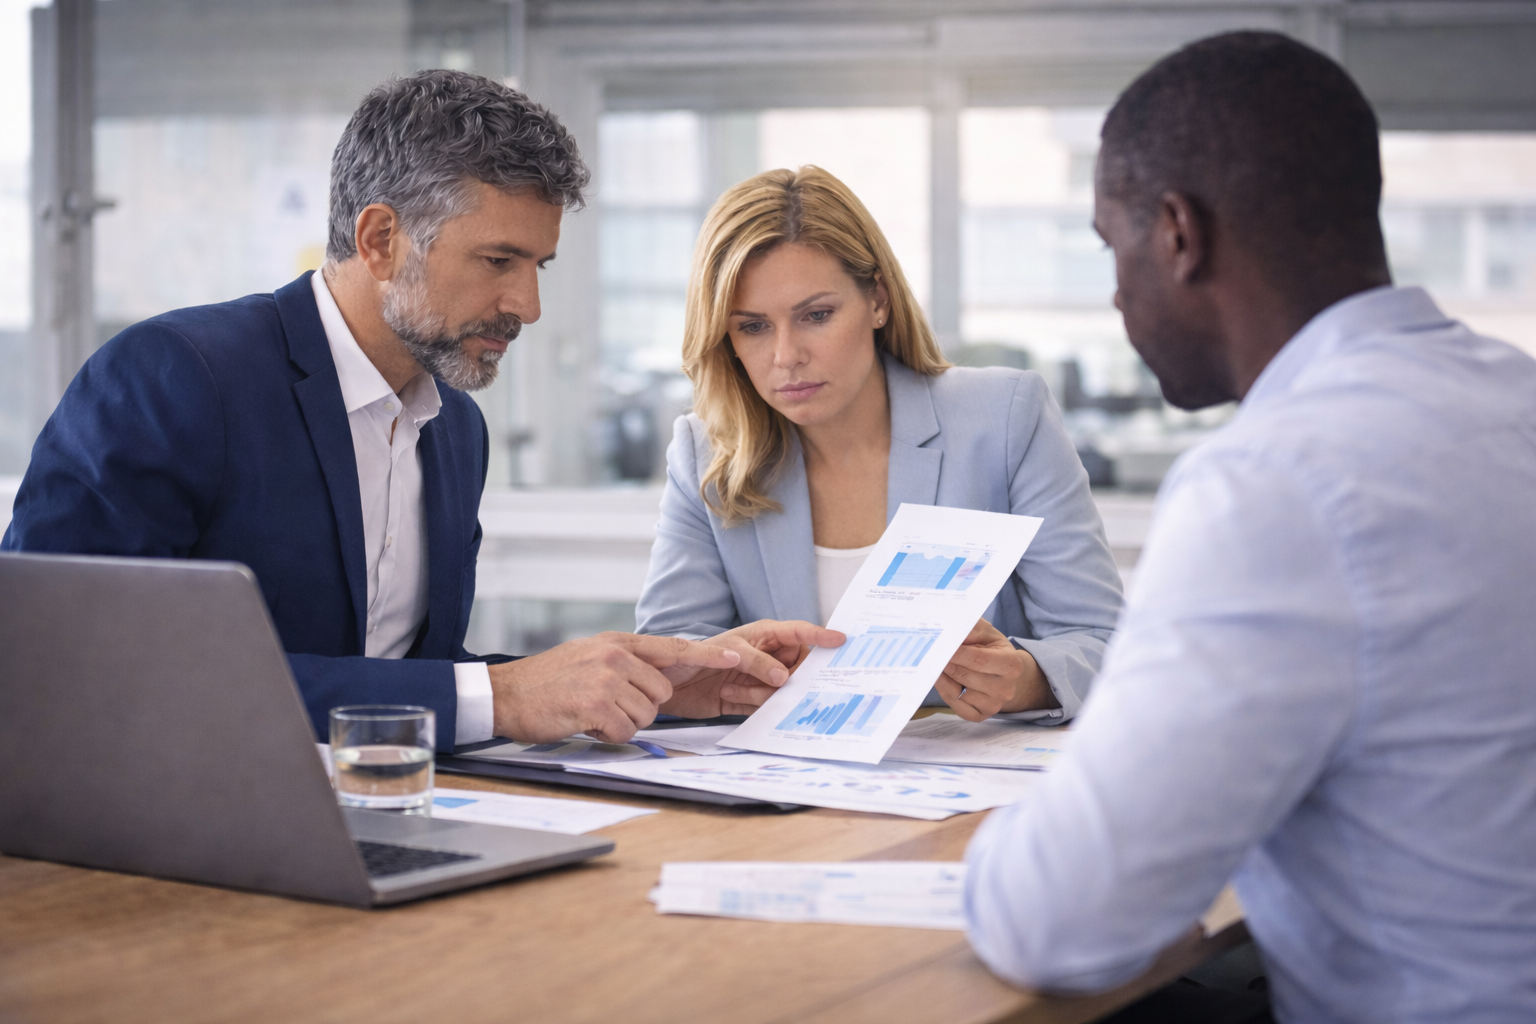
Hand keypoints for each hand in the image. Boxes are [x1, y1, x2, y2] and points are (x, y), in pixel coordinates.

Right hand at [487, 632, 745, 742]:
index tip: (737, 657)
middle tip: (607, 705)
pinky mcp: (594, 704)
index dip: (707, 655)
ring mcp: (605, 679)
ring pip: (645, 715)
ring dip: (622, 723)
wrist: (507, 692)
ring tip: (591, 711)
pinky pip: (623, 731)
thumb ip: (625, 663)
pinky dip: (607, 734)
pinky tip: (584, 722)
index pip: (673, 648)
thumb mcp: (590, 656)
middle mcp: (615, 656)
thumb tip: (658, 682)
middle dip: (640, 708)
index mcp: (618, 643)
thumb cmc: (549, 680)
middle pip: (661, 694)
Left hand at [660, 619, 845, 718]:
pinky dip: (752, 705)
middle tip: (775, 682)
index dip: (820, 636)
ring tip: (732, 688)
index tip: (841, 640)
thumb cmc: (694, 655)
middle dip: (790, 677)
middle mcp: (766, 656)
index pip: (799, 633)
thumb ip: (757, 663)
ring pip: (783, 690)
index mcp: (764, 635)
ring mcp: (759, 678)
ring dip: (761, 693)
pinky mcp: (750, 699)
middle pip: (798, 667)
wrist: (668, 683)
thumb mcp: (727, 651)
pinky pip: (767, 706)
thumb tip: (784, 678)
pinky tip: (728, 696)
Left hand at [933, 618, 1057, 721]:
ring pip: (958, 692)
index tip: (938, 646)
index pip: (978, 659)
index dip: (956, 653)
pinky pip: (955, 705)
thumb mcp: (986, 633)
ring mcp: (994, 705)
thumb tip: (950, 631)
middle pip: (965, 675)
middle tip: (930, 653)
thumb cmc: (992, 649)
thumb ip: (970, 628)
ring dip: (942, 677)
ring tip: (935, 664)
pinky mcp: (981, 715)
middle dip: (945, 663)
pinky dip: (945, 691)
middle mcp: (1006, 688)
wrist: (1004, 673)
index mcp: (1011, 664)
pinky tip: (942, 679)